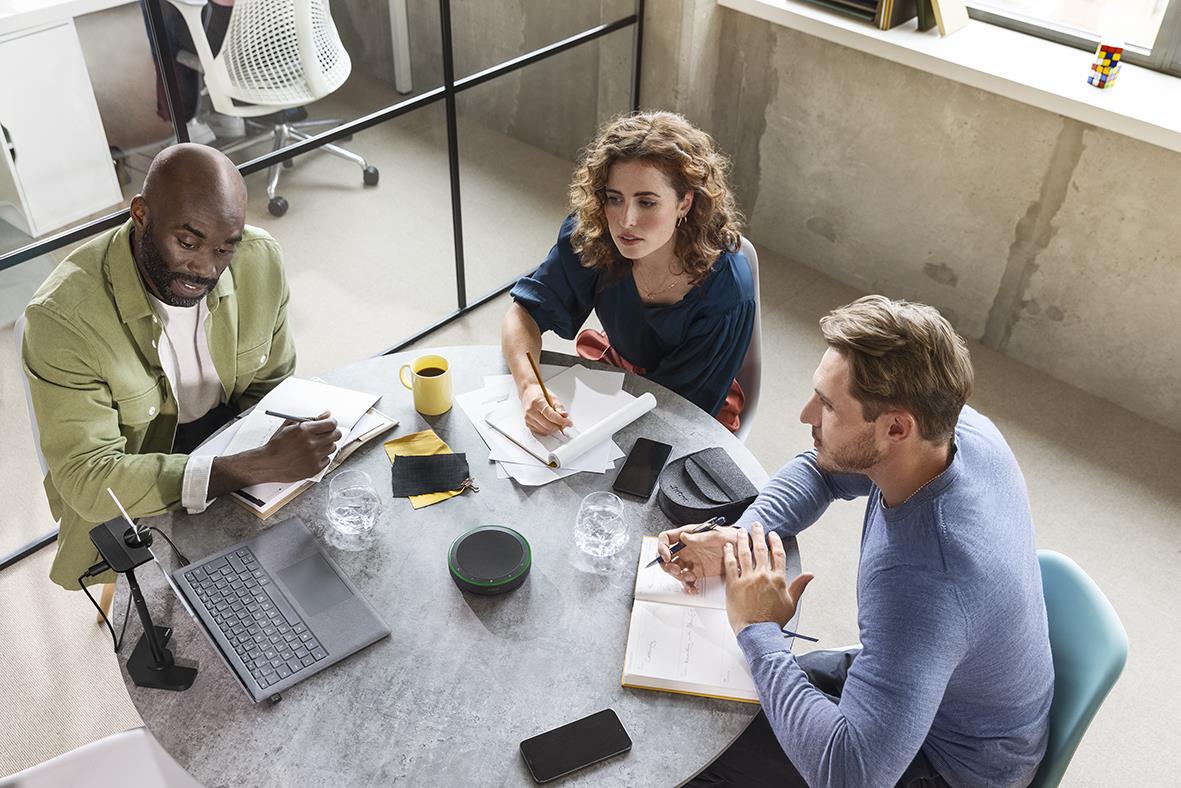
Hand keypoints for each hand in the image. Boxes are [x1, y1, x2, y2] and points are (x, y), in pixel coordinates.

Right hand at [254, 411, 341, 482]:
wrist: (268, 463)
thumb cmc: (277, 445)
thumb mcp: (290, 426)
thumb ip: (311, 418)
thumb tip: (327, 414)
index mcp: (304, 430)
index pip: (331, 423)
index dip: (332, 422)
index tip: (330, 424)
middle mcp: (310, 443)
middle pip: (336, 435)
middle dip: (333, 432)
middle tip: (327, 434)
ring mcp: (313, 457)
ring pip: (332, 447)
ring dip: (326, 445)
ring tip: (314, 447)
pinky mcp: (314, 468)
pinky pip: (327, 460)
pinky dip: (321, 457)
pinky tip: (311, 456)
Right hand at [520, 382, 571, 434]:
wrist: (527, 393)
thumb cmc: (539, 394)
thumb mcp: (552, 397)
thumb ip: (559, 407)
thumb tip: (564, 416)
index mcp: (537, 402)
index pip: (551, 415)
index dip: (561, 421)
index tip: (569, 423)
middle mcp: (530, 411)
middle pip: (548, 425)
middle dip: (559, 426)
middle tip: (565, 423)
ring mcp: (528, 418)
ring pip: (545, 430)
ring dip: (554, 429)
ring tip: (558, 423)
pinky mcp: (527, 424)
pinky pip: (540, 432)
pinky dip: (548, 430)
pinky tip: (551, 424)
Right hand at [657, 522, 742, 591]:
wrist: (743, 550)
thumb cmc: (731, 537)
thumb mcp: (716, 535)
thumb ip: (699, 537)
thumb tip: (684, 537)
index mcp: (688, 535)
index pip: (667, 538)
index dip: (662, 547)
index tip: (667, 557)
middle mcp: (687, 548)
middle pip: (667, 557)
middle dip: (668, 566)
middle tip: (677, 571)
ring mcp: (691, 561)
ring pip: (675, 571)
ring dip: (679, 577)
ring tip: (690, 578)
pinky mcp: (698, 572)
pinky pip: (687, 581)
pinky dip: (687, 586)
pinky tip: (693, 588)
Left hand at [722, 522, 813, 636]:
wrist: (758, 632)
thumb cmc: (773, 621)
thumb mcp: (791, 603)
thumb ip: (799, 586)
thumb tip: (809, 575)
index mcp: (778, 579)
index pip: (778, 554)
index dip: (775, 542)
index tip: (772, 535)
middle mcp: (763, 576)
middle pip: (761, 550)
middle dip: (758, 535)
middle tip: (756, 526)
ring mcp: (748, 579)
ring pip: (745, 553)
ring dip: (743, 540)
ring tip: (741, 531)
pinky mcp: (734, 585)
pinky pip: (730, 565)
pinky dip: (728, 553)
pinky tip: (727, 546)